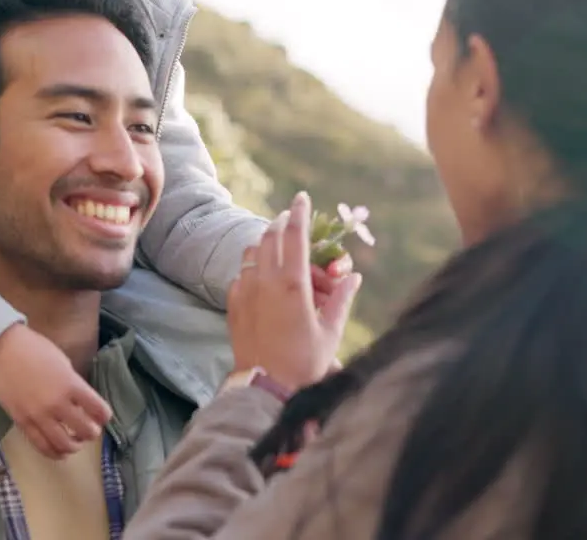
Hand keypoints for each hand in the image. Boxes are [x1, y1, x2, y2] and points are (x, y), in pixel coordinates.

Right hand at [0, 323, 111, 458]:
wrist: (3, 351)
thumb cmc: (35, 350)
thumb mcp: (64, 363)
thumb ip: (74, 384)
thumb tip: (82, 402)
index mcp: (72, 385)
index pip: (99, 410)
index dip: (104, 416)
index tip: (103, 417)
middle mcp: (57, 404)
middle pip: (85, 430)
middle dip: (92, 433)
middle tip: (91, 430)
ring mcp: (39, 416)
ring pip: (64, 444)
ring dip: (74, 446)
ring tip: (75, 442)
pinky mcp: (22, 423)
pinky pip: (41, 445)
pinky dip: (54, 453)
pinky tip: (59, 452)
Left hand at [228, 192, 361, 392]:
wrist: (266, 389)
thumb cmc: (304, 363)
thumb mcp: (330, 332)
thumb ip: (342, 298)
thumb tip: (353, 276)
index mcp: (294, 284)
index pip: (295, 234)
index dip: (300, 212)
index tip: (302, 198)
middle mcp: (266, 281)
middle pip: (271, 235)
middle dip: (282, 223)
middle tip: (291, 221)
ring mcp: (246, 291)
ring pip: (253, 251)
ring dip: (266, 243)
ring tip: (279, 250)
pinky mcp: (233, 304)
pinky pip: (241, 274)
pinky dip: (253, 268)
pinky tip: (263, 280)